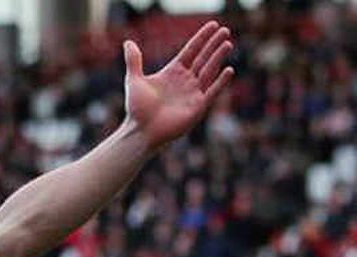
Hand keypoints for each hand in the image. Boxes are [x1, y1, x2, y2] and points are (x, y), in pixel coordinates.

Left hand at [123, 21, 234, 150]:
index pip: (191, 51)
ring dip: (218, 57)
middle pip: (203, 58)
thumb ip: (134, 61)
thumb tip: (128, 42)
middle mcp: (185, 81)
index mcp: (173, 72)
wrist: (141, 131)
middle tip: (225, 29)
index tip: (213, 25)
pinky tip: (228, 69)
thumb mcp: (134, 80)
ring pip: (209, 71)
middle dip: (213, 45)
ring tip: (227, 43)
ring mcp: (193, 93)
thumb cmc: (137, 109)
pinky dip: (220, 82)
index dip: (201, 38)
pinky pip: (212, 92)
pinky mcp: (197, 107)